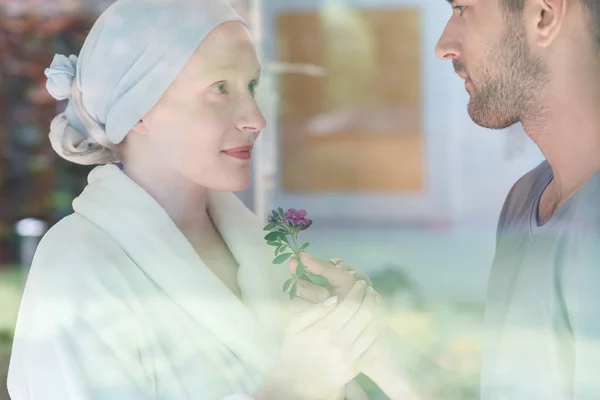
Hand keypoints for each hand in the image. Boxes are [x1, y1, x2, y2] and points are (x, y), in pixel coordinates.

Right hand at [290, 254, 418, 398]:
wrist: (297, 384)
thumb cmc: (294, 351)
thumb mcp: (294, 328)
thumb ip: (314, 311)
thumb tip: (335, 297)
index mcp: (325, 330)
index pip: (349, 305)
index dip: (357, 291)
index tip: (360, 284)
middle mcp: (341, 343)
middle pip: (365, 314)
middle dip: (369, 298)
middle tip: (369, 290)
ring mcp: (351, 357)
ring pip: (372, 329)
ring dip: (377, 312)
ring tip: (375, 302)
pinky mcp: (356, 368)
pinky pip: (373, 346)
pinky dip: (378, 331)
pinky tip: (376, 321)